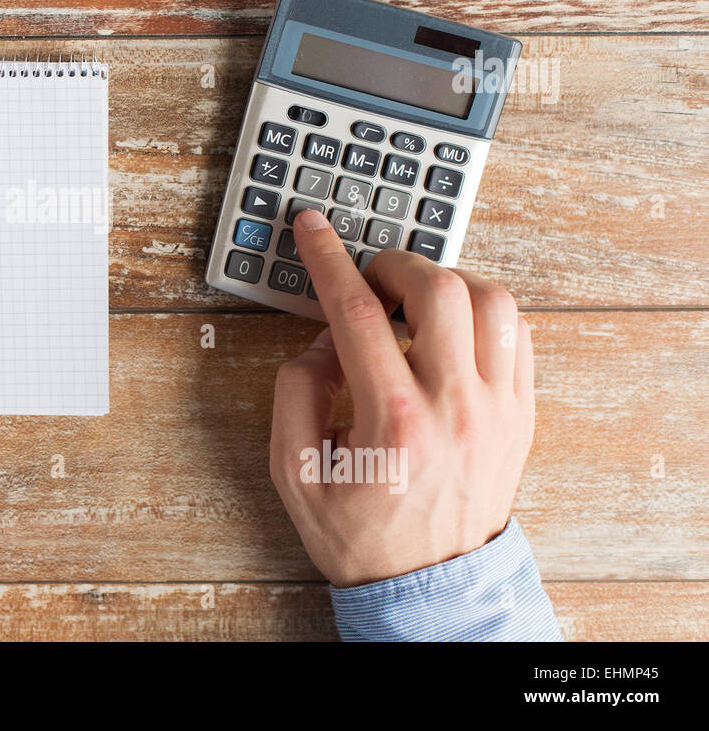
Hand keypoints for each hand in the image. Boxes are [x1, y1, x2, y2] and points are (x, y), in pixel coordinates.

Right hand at [268, 209, 534, 587]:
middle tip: (368, 277)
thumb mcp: (294, 472)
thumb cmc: (361, 534)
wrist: (430, 586)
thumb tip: (321, 340)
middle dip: (394, 264)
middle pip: (439, 289)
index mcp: (394, 421)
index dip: (329, 259)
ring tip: (412, 299)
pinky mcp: (522, 415)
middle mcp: (457, 407)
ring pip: (493, 301)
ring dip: (447, 281)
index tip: (313, 227)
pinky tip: (451, 327)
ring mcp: (500, 410)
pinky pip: (518, 334)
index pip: (357, 312)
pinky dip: (484, 312)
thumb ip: (295, 393)